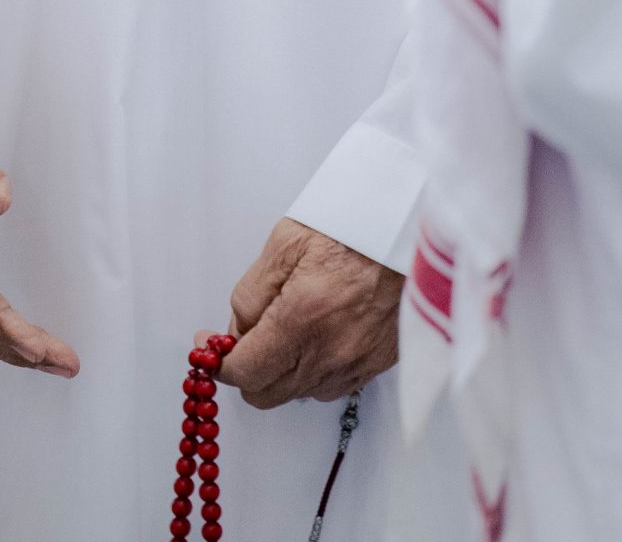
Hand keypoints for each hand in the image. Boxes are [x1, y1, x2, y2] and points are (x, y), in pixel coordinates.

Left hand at [217, 219, 402, 409]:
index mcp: (302, 318)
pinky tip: (315, 335)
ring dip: (282, 370)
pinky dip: (313, 370)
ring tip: (286, 326)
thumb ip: (251, 294)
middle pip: (267, 394)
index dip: (220, 364)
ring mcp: (356, 364)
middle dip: (248, 370)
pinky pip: (330, 387)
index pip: (245, 372)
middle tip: (243, 337)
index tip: (212, 349)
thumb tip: (235, 331)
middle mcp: (330, 352)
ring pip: (297, 392)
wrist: (409, 229)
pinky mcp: (376, 365)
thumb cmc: (351, 226)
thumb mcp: (285, 242)